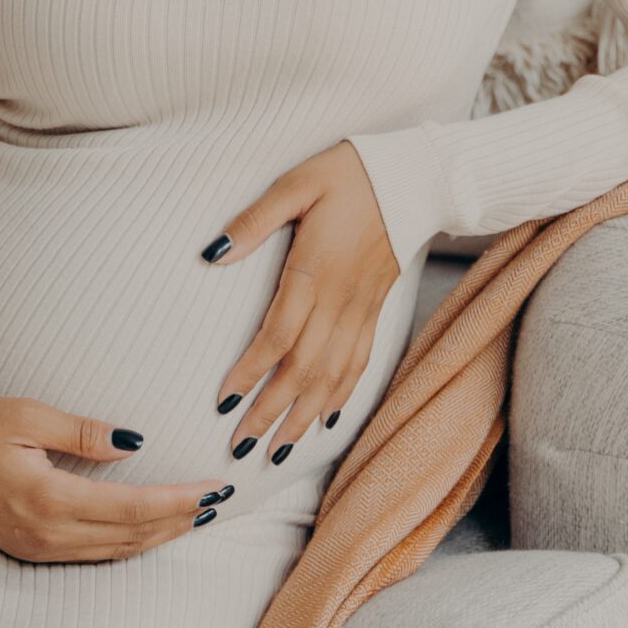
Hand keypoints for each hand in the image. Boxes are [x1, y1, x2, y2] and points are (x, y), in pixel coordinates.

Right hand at [0, 395, 233, 563]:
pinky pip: (95, 553)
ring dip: (161, 534)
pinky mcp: (32, 547)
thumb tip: (135, 442)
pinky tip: (152, 528)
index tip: (213, 488)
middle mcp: (47, 531)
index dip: (178, 501)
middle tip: (220, 500)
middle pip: (132, 535)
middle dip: (181, 520)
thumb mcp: (25, 414)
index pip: (132, 507)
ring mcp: (39, 545)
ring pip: (117, 550)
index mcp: (48, 497)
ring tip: (197, 515)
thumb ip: (82, 431)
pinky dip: (132, 542)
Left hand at [199, 141, 398, 464]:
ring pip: (333, 375)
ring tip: (278, 452)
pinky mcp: (377, 309)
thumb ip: (255, 220)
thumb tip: (213, 253)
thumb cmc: (349, 175)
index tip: (225, 403)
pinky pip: (361, 361)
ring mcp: (363, 308)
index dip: (251, 372)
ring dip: (303, 417)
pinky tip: (325, 419)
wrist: (414, 176)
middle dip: (271, 413)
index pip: (278, 335)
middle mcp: (340, 298)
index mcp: (314, 269)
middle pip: (303, 368)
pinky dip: (342, 395)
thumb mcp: (296, 183)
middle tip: (241, 448)